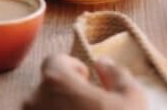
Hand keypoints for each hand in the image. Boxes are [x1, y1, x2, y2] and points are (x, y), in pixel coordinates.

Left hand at [25, 55, 146, 109]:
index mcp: (56, 81)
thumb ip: (117, 72)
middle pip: (46, 88)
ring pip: (42, 108)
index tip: (87, 80)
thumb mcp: (132, 96)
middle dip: (64, 92)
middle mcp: (34, 101)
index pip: (54, 62)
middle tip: (87, 104)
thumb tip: (104, 63)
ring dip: (58, 108)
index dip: (72, 68)